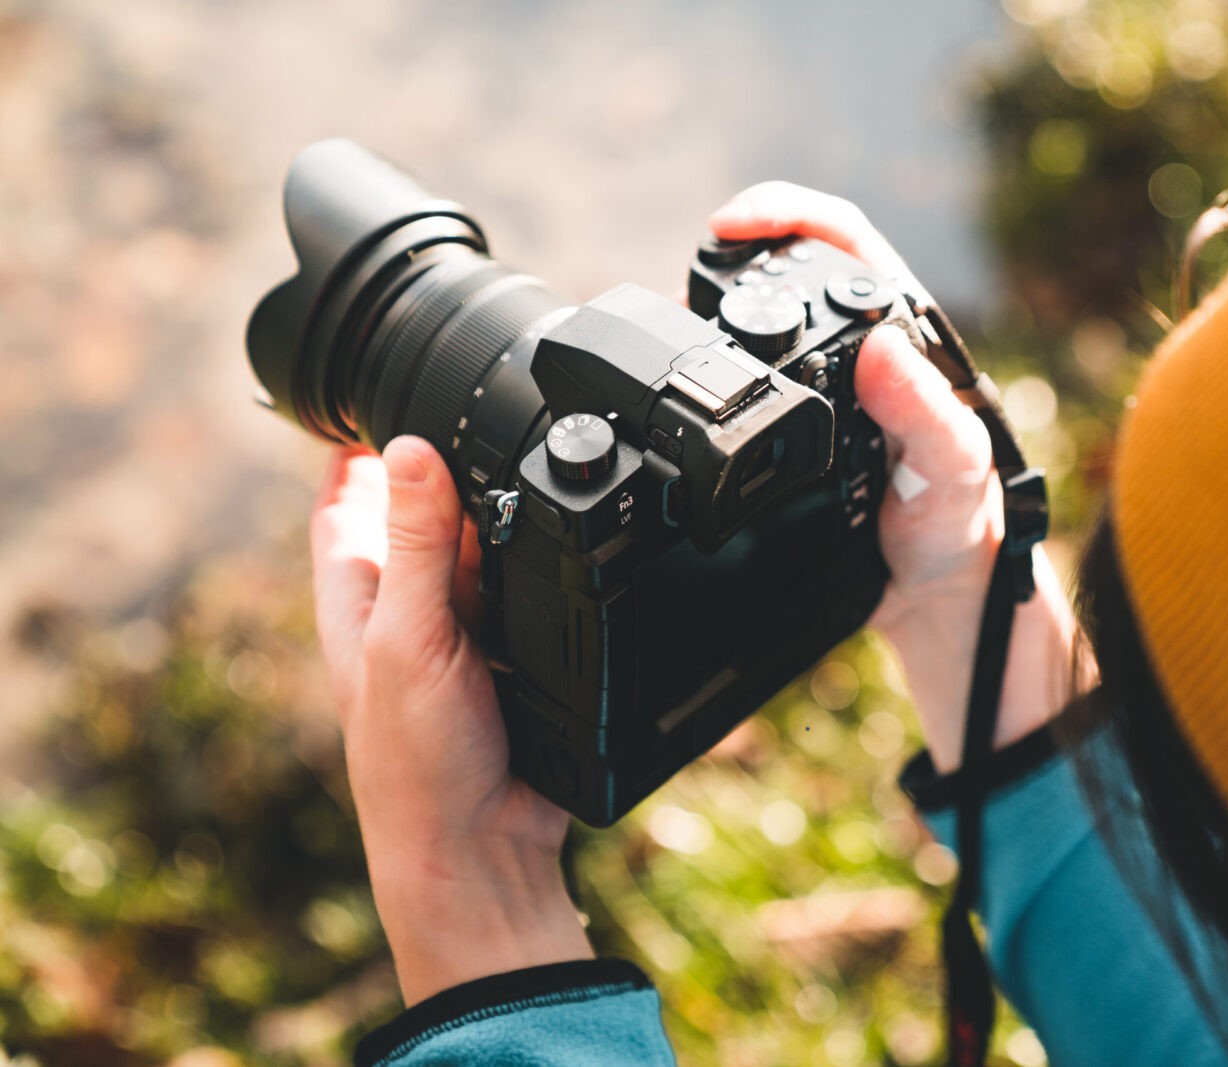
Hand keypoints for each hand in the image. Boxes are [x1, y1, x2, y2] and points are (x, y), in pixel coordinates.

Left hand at [309, 436, 591, 1003]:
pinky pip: (533, 595)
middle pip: (424, 516)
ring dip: (504, 515)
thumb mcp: (408, 640)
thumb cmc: (415, 761)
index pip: (346, 502)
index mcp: (358, 599)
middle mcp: (410, 610)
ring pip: (484, 552)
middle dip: (447, 469)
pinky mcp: (518, 660)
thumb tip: (410, 448)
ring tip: (531, 455)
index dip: (356, 448)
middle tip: (476, 406)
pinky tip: (573, 539)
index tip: (374, 391)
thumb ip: (416, 547)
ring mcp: (466, 636)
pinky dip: (548, 564)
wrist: (483, 851)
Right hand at [709, 184, 1088, 772]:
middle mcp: (863, 355)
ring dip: (716, 310)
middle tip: (693, 275)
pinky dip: (712, 372)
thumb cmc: (959, 525)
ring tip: (678, 321)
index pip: (846, 245)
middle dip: (737, 255)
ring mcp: (825, 392)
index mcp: (906, 341)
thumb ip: (925, 411)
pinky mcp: (795, 432)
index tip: (733, 225)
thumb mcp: (953, 468)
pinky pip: (747, 385)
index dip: (789, 217)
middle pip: (792, 270)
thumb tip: (882, 348)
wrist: (934, 598)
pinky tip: (688, 382)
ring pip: (763, 324)